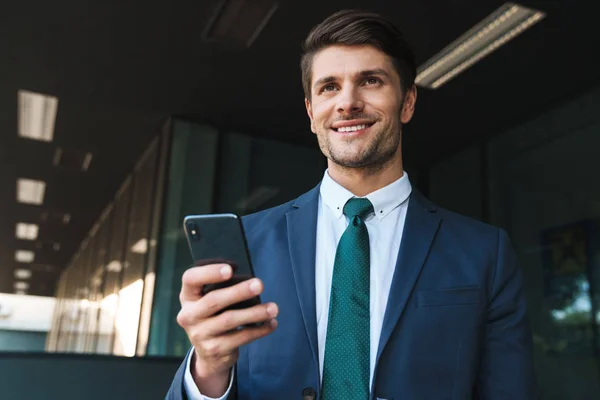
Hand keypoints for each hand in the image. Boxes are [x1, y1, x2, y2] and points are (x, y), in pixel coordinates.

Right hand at [177, 263, 278, 396]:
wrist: (208, 353)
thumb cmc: (214, 315)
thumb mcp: (209, 301)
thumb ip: (221, 288)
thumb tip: (250, 281)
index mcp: (188, 296)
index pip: (190, 279)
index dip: (209, 272)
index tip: (230, 270)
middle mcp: (189, 315)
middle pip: (213, 300)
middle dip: (239, 291)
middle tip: (260, 284)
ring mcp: (199, 334)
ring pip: (229, 320)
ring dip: (255, 313)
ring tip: (273, 308)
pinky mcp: (214, 349)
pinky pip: (240, 337)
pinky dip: (259, 330)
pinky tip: (271, 323)